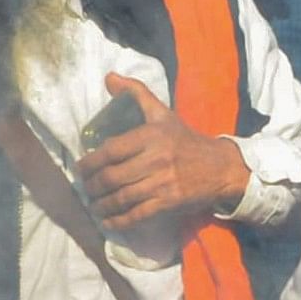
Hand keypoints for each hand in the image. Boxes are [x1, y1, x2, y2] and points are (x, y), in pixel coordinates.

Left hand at [77, 75, 247, 232]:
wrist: (220, 167)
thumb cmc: (185, 140)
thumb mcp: (162, 113)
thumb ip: (136, 93)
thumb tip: (109, 77)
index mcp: (151, 135)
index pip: (111, 150)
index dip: (90, 162)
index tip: (80, 169)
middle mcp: (156, 159)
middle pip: (113, 177)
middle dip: (93, 186)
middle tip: (85, 189)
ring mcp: (163, 183)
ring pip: (123, 197)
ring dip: (102, 205)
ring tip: (93, 205)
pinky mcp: (169, 202)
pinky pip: (138, 214)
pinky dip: (119, 220)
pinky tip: (108, 221)